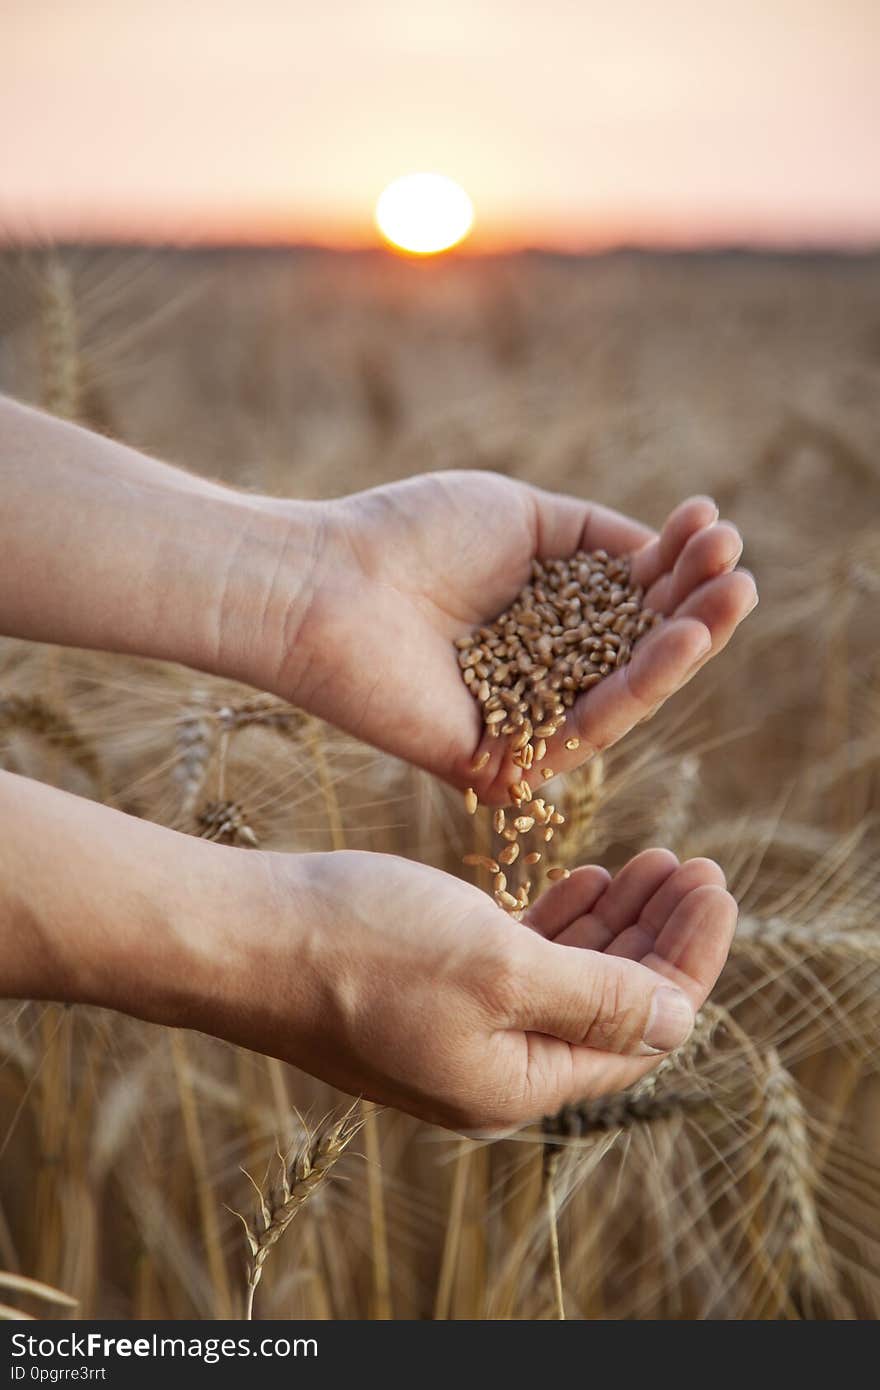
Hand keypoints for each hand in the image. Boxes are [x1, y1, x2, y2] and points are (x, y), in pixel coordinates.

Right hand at [201, 846, 735, 1131]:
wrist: (244, 936)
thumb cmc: (366, 946)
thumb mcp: (501, 966)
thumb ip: (598, 996)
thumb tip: (680, 1019)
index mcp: (520, 1083)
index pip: (643, 1030)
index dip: (689, 958)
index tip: (717, 884)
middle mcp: (494, 1071)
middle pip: (610, 1005)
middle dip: (660, 936)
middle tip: (695, 866)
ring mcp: (456, 1032)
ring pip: (566, 979)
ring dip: (614, 922)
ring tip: (651, 863)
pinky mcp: (425, 992)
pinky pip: (517, 965)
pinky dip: (558, 922)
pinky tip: (582, 878)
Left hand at [278, 472, 756, 800]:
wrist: (327, 583)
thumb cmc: (411, 535)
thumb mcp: (523, 515)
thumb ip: (596, 537)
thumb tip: (663, 548)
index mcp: (540, 615)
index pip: (626, 598)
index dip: (674, 563)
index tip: (711, 520)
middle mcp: (540, 670)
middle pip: (636, 646)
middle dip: (693, 605)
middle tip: (740, 567)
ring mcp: (526, 717)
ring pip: (625, 690)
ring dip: (686, 643)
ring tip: (734, 594)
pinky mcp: (507, 760)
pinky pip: (587, 726)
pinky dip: (639, 682)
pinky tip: (681, 636)